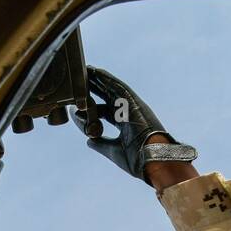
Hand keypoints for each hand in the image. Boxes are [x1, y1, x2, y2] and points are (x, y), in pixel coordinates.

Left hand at [72, 67, 196, 183]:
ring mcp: (131, 106)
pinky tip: (96, 71)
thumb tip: (89, 141)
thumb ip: (100, 144)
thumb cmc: (137, 159)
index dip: (91, 107)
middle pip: (107, 97)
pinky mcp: (134, 102)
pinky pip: (118, 87)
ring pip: (111, 89)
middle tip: (79, 80)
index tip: (77, 104)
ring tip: (85, 70)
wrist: (152, 161)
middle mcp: (128, 113)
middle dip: (94, 88)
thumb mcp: (113, 151)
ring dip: (98, 79)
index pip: (105, 112)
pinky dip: (107, 79)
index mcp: (125, 125)